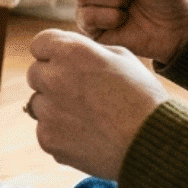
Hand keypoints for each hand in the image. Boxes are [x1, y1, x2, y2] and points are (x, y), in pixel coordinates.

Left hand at [26, 29, 169, 180]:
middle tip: (80, 92)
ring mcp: (48, 112)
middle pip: (35, 74)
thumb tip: (70, 54)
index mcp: (71, 52)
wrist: (152, 143)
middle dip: (52, 79)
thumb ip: (89, 51)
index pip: (39, 43)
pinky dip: (61, 133)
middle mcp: (53, 79)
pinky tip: (89, 135)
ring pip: (38, 104)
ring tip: (89, 117)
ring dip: (55, 107)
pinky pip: (46, 130)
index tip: (63, 62)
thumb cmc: (143, 97)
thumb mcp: (123, 58)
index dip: (52, 52)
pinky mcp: (48, 139)